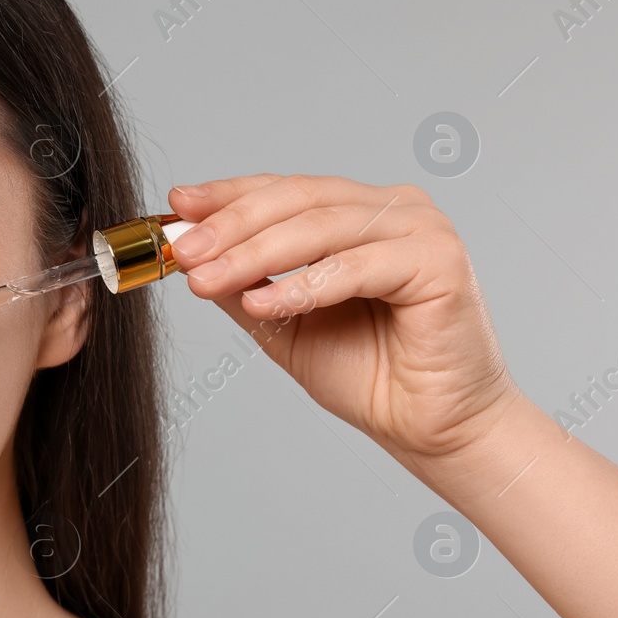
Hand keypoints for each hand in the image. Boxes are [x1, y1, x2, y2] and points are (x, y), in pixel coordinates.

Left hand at [166, 173, 524, 463]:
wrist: (429, 427)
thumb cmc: (369, 374)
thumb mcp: (281, 322)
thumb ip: (242, 283)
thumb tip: (186, 253)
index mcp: (358, 212)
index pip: (282, 190)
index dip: (226, 195)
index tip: (176, 204)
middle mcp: (392, 208)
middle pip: (297, 201)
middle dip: (231, 225)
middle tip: (183, 250)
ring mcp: (420, 230)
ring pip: (321, 228)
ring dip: (255, 253)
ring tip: (206, 279)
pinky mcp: (440, 263)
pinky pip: (356, 267)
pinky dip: (304, 284)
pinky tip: (263, 304)